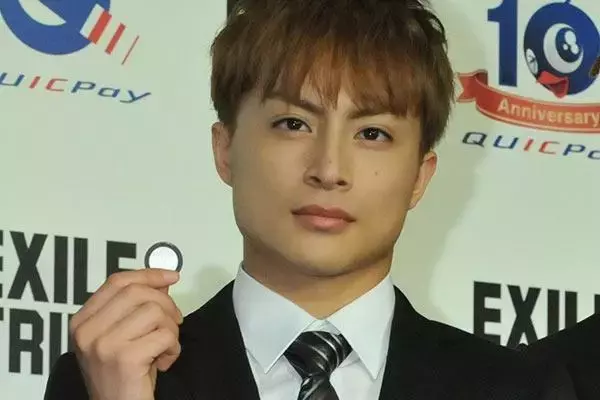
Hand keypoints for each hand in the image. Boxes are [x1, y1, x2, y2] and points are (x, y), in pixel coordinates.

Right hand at [69, 269, 182, 399]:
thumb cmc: (123, 378)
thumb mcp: (122, 337)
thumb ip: (135, 307)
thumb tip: (161, 280)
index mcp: (82, 322)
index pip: (117, 282)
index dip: (148, 274)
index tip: (171, 276)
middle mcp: (87, 331)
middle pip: (137, 292)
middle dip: (166, 304)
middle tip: (174, 322)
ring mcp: (103, 344)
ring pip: (154, 312)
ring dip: (171, 330)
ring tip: (165, 347)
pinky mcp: (124, 358)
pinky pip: (164, 335)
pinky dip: (173, 348)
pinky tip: (164, 362)